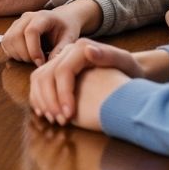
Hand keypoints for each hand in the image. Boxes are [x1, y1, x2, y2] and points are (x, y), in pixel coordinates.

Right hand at [1, 0, 102, 64]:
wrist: (62, 18)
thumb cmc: (66, 28)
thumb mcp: (70, 38)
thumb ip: (61, 50)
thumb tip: (49, 64)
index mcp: (42, 17)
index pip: (31, 31)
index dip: (34, 50)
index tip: (41, 63)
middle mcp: (26, 17)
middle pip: (16, 36)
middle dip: (26, 55)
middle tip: (38, 62)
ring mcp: (17, 22)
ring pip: (8, 40)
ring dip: (18, 55)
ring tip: (32, 58)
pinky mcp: (12, 29)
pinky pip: (5, 43)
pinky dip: (12, 53)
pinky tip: (26, 56)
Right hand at [29, 39, 146, 126]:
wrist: (129, 70)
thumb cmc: (130, 69)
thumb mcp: (125, 62)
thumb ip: (109, 55)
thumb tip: (88, 50)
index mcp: (80, 47)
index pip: (63, 70)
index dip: (62, 94)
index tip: (69, 115)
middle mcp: (67, 52)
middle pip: (46, 75)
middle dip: (50, 100)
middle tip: (60, 121)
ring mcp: (60, 61)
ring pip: (39, 79)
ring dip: (42, 101)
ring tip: (54, 119)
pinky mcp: (57, 71)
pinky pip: (40, 83)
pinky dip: (39, 98)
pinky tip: (47, 113)